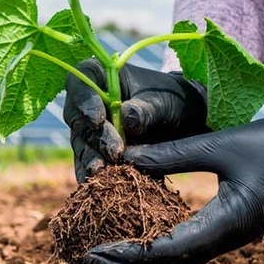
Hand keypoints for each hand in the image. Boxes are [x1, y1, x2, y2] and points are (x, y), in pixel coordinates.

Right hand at [63, 59, 208, 182]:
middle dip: (94, 136)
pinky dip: (92, 176)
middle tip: (115, 152)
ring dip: (90, 158)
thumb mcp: (166, 102)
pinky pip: (88, 163)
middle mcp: (89, 101)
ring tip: (102, 173)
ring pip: (80, 143)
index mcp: (102, 76)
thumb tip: (126, 119)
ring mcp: (89, 128)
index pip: (80, 81)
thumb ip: (146, 109)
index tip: (98, 119)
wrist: (186, 122)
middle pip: (77, 117)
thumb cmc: (175, 101)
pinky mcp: (95, 151)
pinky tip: (97, 188)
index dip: (83, 99)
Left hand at [76, 100, 263, 263]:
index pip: (166, 251)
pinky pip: (185, 245)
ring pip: (175, 260)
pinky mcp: (227, 227)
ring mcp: (227, 236)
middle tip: (83, 262)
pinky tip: (133, 238)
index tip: (93, 253)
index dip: (126, 254)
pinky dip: (156, 247)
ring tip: (101, 255)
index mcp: (226, 225)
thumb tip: (123, 157)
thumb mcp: (219, 145)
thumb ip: (170, 154)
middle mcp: (225, 239)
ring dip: (138, 261)